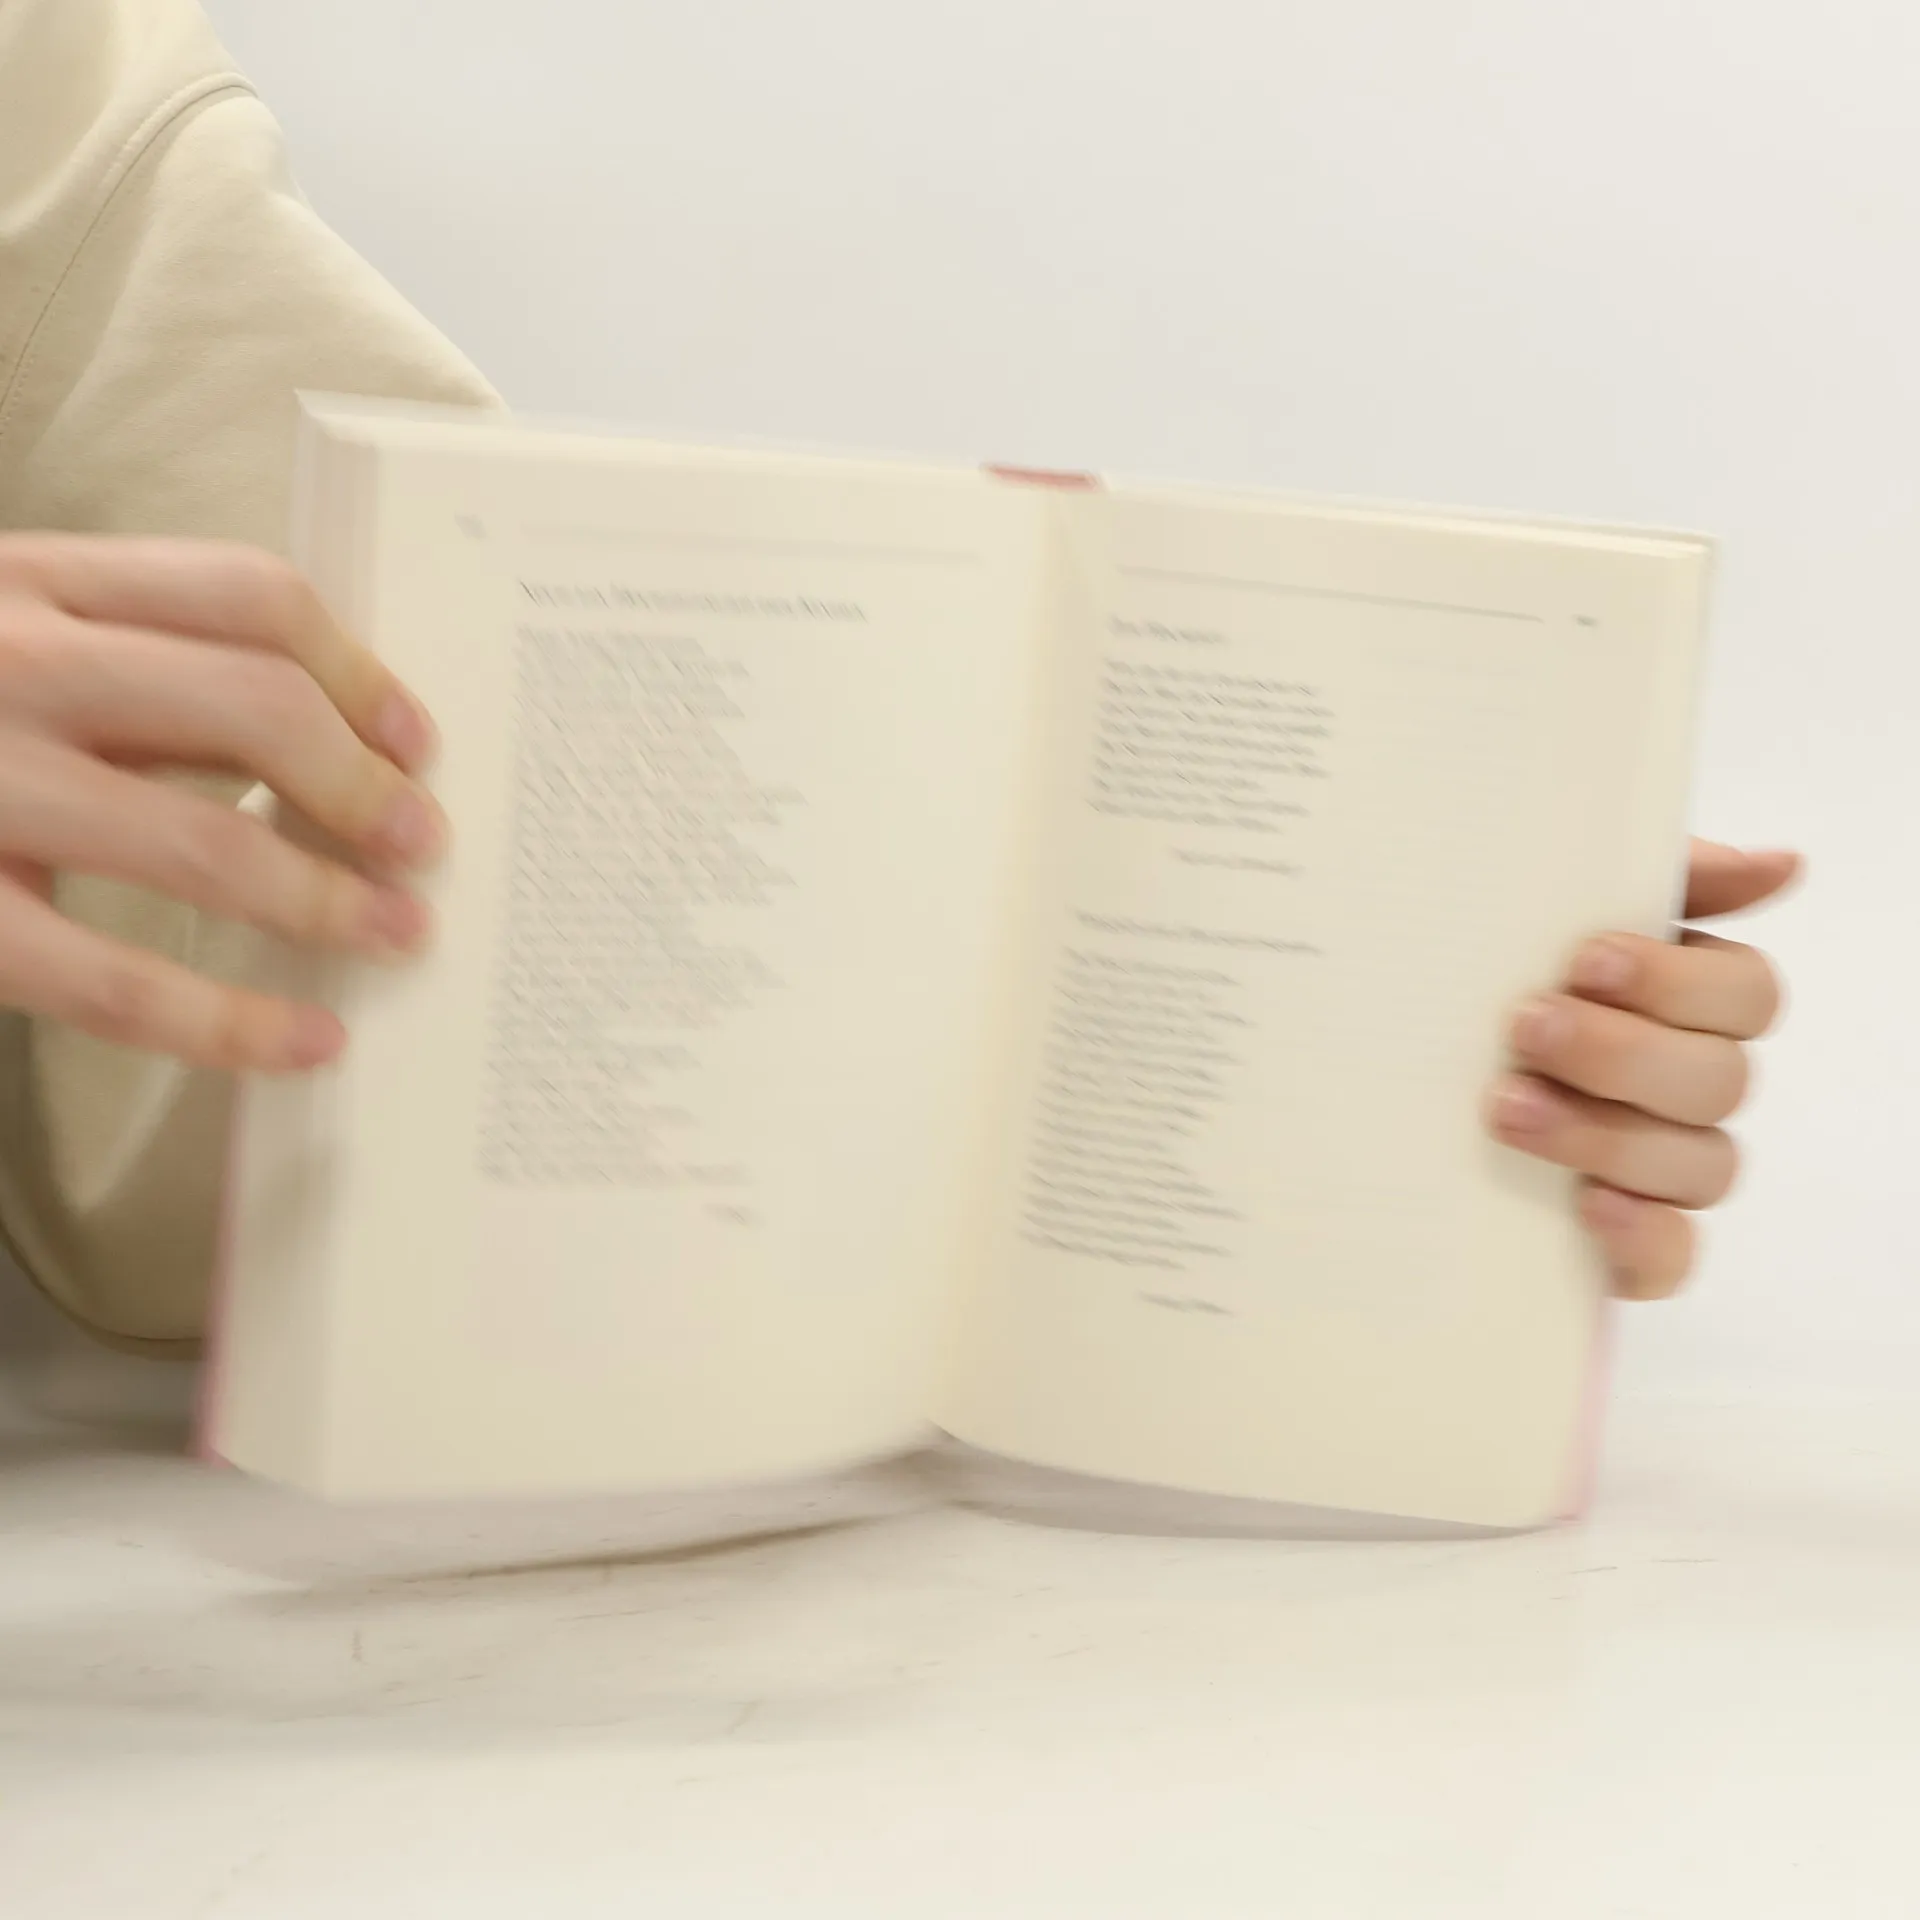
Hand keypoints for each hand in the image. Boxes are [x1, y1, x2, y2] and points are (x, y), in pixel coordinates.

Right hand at [0, 533, 444, 1070]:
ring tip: (397, 935)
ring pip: (204, 841)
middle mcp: (7, 660)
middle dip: (365, 786)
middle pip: (254, 703)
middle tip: (424, 847)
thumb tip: (321, 738)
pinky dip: (228, 1020)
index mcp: (31, 578)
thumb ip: (132, 670)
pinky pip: (114, 976)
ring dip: (328, 898)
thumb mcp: (6, 638)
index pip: (247, 594)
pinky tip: (303, 1041)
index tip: (417, 740)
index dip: (360, 670)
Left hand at [1488, 840, 1798, 1299]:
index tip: (1584, 962)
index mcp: (1681, 1002)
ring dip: (1607, 1134)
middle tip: (1524, 1027)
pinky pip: (1671, 1258)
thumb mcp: (1533, 915)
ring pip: (1701, 1164)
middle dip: (1621, 1052)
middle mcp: (1686, 1087)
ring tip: (1505, 1108)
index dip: (1678, 982)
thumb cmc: (1470, 987)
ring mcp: (1662, 1173)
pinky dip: (1640, 1236)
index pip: (1745, 993)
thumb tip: (1779, 863)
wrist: (1358, 1092)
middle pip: (1719, 1078)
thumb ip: (1644, 878)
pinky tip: (1587, 1205)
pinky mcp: (1626, 1247)